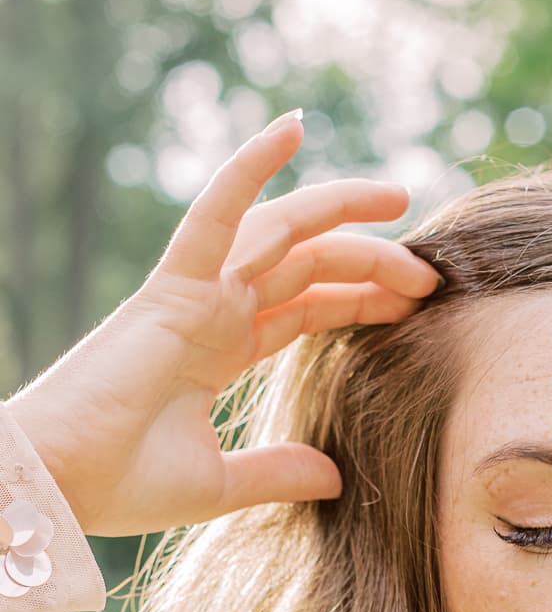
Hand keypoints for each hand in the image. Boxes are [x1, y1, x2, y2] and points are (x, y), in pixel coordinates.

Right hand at [5, 111, 441, 536]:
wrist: (60, 485)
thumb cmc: (121, 483)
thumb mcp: (222, 483)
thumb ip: (278, 472)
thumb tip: (337, 478)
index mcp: (222, 349)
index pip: (308, 306)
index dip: (363, 298)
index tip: (418, 305)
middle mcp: (214, 311)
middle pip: (310, 265)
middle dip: (373, 261)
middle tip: (431, 275)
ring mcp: (195, 293)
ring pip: (283, 232)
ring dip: (341, 209)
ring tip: (398, 195)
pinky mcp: (172, 287)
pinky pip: (216, 211)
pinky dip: (249, 165)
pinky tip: (290, 126)